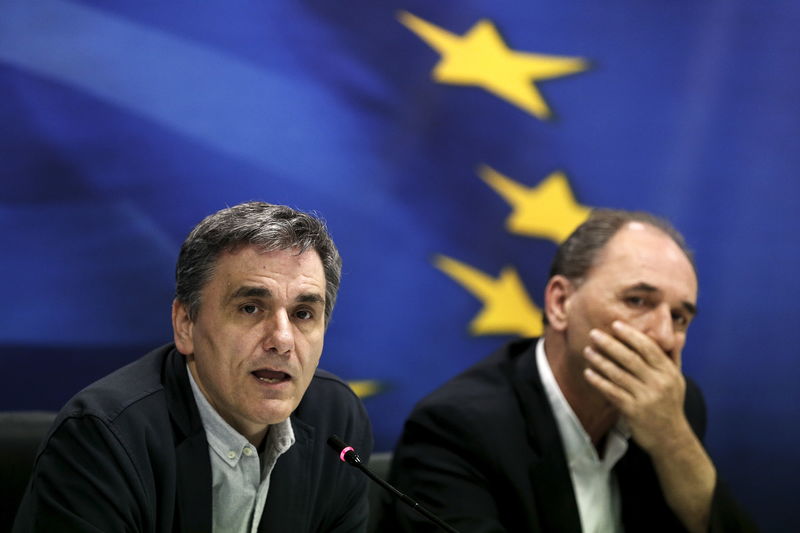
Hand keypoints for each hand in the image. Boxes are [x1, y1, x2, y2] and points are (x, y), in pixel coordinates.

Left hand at [582, 320, 689, 453]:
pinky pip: (612, 392)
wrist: (671, 438)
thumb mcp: (677, 379)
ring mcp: (646, 397)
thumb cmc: (670, 404)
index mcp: (668, 372)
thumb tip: (678, 334)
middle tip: (594, 334)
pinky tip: (588, 373)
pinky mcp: (633, 411)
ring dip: (600, 361)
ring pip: (619, 375)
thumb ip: (673, 357)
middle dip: (610, 344)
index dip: (631, 335)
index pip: (648, 348)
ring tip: (588, 351)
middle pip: (631, 359)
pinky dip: (599, 382)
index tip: (615, 325)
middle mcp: (658, 383)